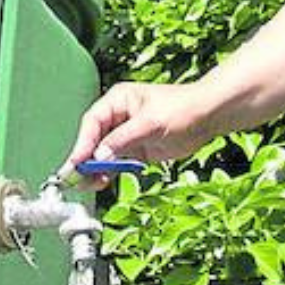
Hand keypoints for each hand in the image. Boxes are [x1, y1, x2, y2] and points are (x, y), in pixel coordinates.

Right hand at [56, 82, 213, 180]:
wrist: (207, 117)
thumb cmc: (183, 109)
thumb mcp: (151, 123)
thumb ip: (123, 139)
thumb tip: (100, 155)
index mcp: (118, 101)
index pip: (92, 122)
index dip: (83, 142)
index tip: (77, 161)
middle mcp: (118, 117)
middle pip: (93, 139)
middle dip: (85, 159)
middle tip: (76, 177)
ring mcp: (125, 134)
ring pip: (102, 153)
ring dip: (94, 169)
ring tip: (89, 184)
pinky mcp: (135, 149)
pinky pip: (115, 162)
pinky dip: (108, 172)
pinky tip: (103, 181)